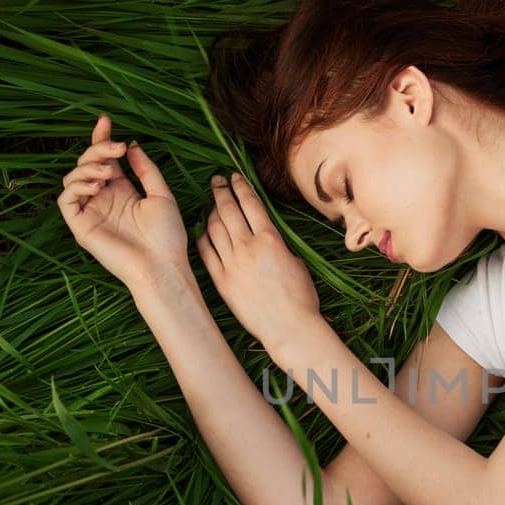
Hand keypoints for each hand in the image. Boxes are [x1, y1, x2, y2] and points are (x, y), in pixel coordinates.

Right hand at [56, 115, 189, 291]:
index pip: (105, 159)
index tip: (105, 121)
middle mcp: (103, 199)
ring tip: (106, 171)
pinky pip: (65, 201)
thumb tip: (131, 145)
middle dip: (97, 149)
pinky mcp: (81, 227)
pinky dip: (75, 187)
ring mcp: (91, 212)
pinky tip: (96, 186)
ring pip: (72, 179)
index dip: (102, 139)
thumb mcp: (161, 194)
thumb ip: (146, 169)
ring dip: (87, 167)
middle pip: (87, 164)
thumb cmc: (167, 236)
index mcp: (122, 191)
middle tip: (116, 148)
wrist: (162, 266)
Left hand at [196, 170, 321, 358]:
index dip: (240, 186)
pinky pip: (206, 253)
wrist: (288, 327)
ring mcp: (232, 264)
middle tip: (216, 181)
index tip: (234, 176)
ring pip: (214, 228)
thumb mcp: (296, 261)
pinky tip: (203, 232)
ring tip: (211, 204)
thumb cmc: (301, 297)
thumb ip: (277, 244)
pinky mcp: (221, 281)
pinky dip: (202, 238)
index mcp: (270, 239)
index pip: (250, 203)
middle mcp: (248, 247)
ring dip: (211, 212)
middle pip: (228, 210)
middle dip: (221, 191)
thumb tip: (265, 235)